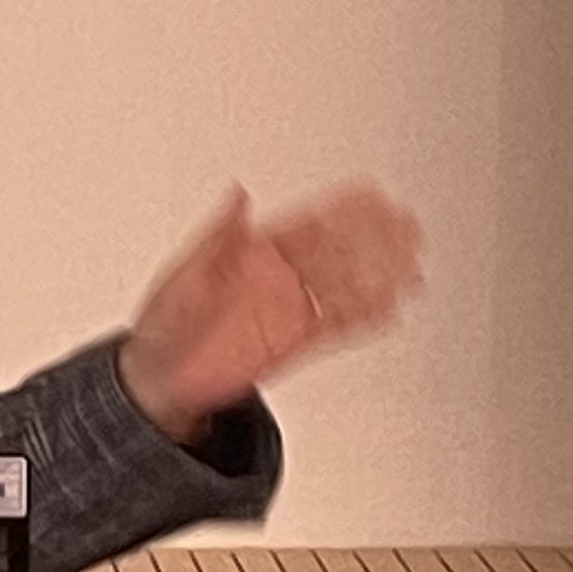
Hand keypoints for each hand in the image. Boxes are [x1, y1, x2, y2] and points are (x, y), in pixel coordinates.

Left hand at [116, 180, 424, 444]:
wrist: (161, 378)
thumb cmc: (165, 323)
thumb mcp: (185, 270)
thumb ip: (218, 234)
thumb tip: (237, 193)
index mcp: (255, 252)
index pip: (310, 224)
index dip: (342, 209)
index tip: (371, 194)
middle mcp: (279, 277)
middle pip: (338, 252)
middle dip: (374, 238)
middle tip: (407, 224)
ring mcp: (289, 309)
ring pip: (344, 287)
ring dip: (378, 275)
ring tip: (411, 265)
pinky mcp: (293, 342)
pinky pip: (336, 325)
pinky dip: (363, 316)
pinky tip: (388, 308)